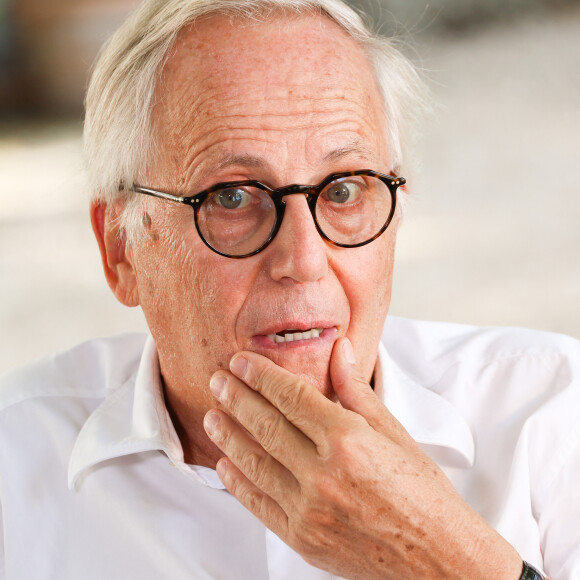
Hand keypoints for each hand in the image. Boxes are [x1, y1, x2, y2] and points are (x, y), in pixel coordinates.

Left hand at [203, 338, 521, 578]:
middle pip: (266, 424)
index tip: (241, 362)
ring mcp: (309, 508)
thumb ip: (356, 390)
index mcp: (349, 440)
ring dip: (228, 435)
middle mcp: (324, 473)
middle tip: (217, 380)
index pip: (292, 396)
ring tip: (212, 415)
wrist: (437, 559)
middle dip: (236, 397)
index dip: (262, 375)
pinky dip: (237, 482)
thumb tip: (340, 350)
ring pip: (255, 462)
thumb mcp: (394, 432)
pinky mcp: (302, 538)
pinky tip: (225, 463)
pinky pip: (259, 503)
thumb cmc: (422, 494)